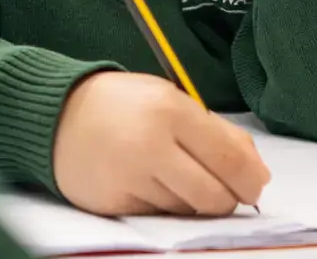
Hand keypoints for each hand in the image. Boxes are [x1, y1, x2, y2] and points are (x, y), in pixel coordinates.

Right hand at [53, 71, 268, 216]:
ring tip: (182, 179)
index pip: (228, 157)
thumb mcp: (174, 100)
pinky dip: (166, 207)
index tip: (256, 186)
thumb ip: (218, 132)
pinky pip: (158, 216)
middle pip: (212, 194)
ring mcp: (130, 179)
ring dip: (195, 203)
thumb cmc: (126, 106)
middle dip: (228, 200)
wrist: (59, 117)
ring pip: (186, 210)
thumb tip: (257, 171)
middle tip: (228, 194)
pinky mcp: (114, 204)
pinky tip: (155, 185)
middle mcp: (150, 147)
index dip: (250, 179)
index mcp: (171, 112)